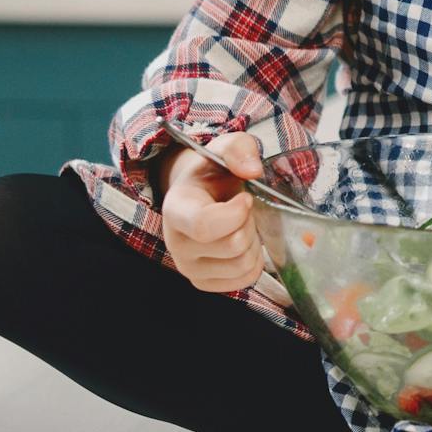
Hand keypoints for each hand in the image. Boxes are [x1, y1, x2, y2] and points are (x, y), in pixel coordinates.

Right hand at [157, 128, 265, 293]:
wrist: (202, 195)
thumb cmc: (214, 173)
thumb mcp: (226, 148)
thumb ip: (239, 149)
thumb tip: (252, 170)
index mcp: (176, 209)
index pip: (204, 226)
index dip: (236, 214)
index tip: (246, 198)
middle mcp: (176, 244)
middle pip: (233, 246)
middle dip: (251, 225)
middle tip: (247, 211)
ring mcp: (188, 267)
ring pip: (243, 266)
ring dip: (255, 244)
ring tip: (245, 226)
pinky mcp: (204, 283)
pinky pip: (245, 280)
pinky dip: (254, 262)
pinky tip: (244, 244)